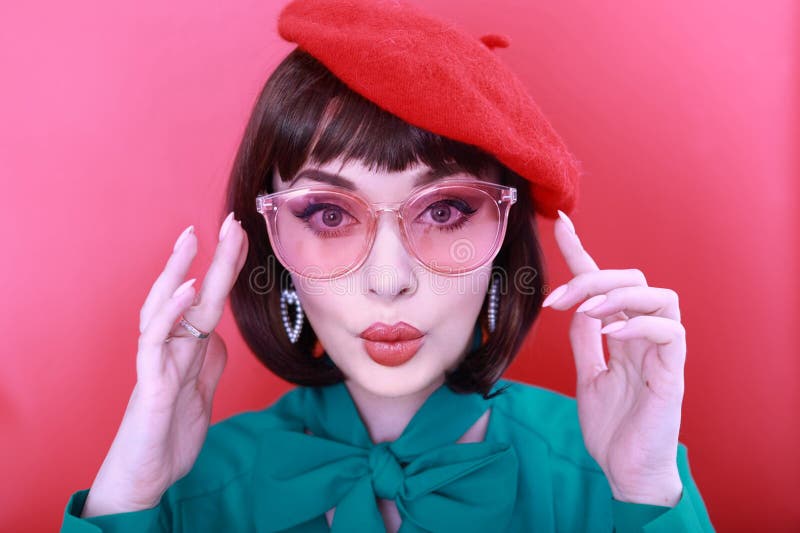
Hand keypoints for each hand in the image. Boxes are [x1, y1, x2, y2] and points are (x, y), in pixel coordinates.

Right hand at [81, 211, 248, 516]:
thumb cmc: (169, 433)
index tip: (241, 237)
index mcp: (186, 348)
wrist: (147, 476)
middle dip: (208, 257)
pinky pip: (156, 343)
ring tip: (195, 238)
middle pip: (186, 292)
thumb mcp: (201, 394)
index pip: (207, 299)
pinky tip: (186, 291)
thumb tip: (219, 339)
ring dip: (178, 272)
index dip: (224, 269)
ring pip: (162, 307)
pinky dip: (169, 314)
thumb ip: (209, 364)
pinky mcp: (150, 385)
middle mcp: (169, 348)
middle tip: (228, 220)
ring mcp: (157, 363)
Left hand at [542, 210, 684, 506]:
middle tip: (558, 299)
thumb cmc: (613, 427)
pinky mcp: (672, 372)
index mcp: (623, 333)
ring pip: (659, 296)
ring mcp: (661, 352)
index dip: (583, 252)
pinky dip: (639, 323)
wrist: (627, 470)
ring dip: (617, 296)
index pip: (605, 283)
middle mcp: (645, 335)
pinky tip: (611, 331)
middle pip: (632, 280)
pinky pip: (669, 331)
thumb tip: (576, 308)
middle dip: (593, 279)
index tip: (560, 224)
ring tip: (586, 311)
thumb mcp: (588, 376)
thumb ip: (585, 342)